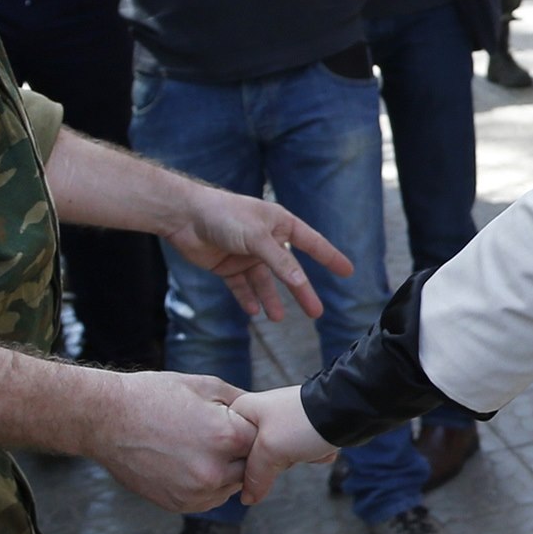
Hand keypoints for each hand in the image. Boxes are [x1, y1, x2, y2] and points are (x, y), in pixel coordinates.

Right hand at [90, 371, 254, 513]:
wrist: (107, 419)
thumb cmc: (155, 396)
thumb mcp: (205, 386)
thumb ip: (241, 402)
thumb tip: (262, 412)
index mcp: (227, 436)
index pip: (262, 439)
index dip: (252, 428)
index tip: (240, 421)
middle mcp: (215, 470)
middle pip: (250, 466)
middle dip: (241, 452)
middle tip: (220, 435)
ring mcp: (196, 492)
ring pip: (231, 486)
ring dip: (226, 471)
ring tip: (202, 447)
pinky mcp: (179, 505)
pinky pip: (209, 499)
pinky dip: (207, 485)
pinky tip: (191, 462)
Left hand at [165, 181, 353, 321]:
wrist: (184, 216)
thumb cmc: (224, 215)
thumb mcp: (257, 238)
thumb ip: (280, 261)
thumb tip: (300, 281)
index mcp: (279, 224)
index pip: (312, 243)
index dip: (330, 257)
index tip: (348, 271)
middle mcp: (266, 240)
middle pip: (290, 270)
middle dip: (302, 291)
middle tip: (316, 312)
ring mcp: (247, 254)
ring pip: (265, 282)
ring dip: (272, 300)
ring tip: (277, 318)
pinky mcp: (228, 266)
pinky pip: (242, 287)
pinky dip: (248, 298)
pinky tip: (254, 311)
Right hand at [233, 386, 335, 504]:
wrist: (347, 410)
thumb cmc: (305, 421)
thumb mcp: (270, 450)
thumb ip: (253, 475)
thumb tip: (247, 497)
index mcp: (243, 410)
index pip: (225, 445)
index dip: (240, 463)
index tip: (260, 462)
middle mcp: (257, 413)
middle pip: (249, 455)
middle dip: (273, 461)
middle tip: (287, 450)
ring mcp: (278, 421)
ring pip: (274, 457)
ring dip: (293, 459)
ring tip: (304, 447)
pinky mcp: (296, 429)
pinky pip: (292, 453)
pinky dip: (306, 456)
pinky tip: (316, 450)